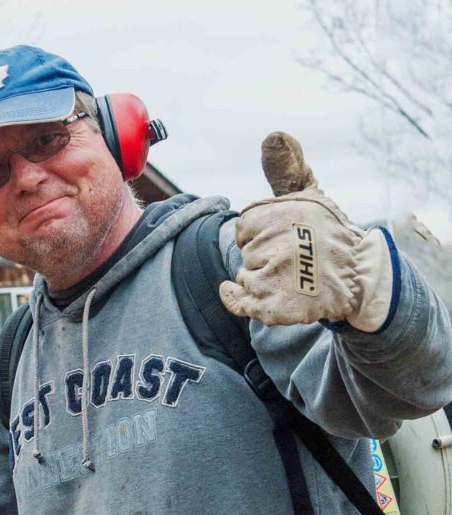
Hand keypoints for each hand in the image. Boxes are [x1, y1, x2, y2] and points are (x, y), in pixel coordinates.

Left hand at [219, 132, 392, 329]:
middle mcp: (281, 245)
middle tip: (294, 258)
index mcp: (285, 215)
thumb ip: (287, 170)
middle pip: (246, 252)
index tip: (284, 235)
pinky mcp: (277, 306)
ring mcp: (278, 277)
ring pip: (244, 276)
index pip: (245, 226)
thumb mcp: (309, 196)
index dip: (260, 232)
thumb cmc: (328, 234)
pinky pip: (239, 302)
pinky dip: (233, 298)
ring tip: (290, 276)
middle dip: (262, 256)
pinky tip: (230, 290)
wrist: (357, 277)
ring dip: (259, 278)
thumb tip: (273, 135)